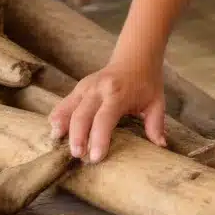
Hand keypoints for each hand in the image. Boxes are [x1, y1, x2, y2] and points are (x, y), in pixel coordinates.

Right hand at [48, 62, 166, 163]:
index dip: (99, 137)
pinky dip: (58, 115)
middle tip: (77, 155)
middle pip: (82, 114)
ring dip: (63, 125)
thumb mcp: (156, 102)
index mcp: (118, 93)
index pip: (105, 118)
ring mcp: (87, 86)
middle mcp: (99, 88)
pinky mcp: (80, 87)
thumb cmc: (146, 82)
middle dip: (77, 136)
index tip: (95, 157)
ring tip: (57, 143)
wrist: (136, 56)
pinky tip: (53, 129)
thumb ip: (156, 124)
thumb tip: (161, 146)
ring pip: (70, 106)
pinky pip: (65, 101)